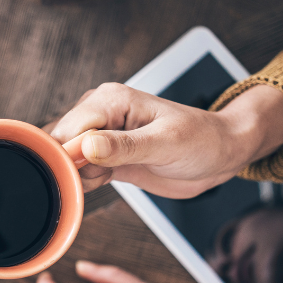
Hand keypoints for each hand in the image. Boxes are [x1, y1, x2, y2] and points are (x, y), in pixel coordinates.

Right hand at [49, 83, 282, 197]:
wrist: (222, 155)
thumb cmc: (203, 140)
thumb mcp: (166, 143)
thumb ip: (124, 146)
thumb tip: (87, 147)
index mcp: (111, 100)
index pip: (70, 128)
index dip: (69, 154)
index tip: (82, 174)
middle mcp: (100, 114)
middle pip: (61, 144)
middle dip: (71, 167)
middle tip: (101, 177)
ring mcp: (101, 136)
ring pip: (66, 160)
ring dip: (78, 176)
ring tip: (109, 177)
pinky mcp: (106, 157)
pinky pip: (80, 171)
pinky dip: (85, 182)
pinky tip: (106, 181)